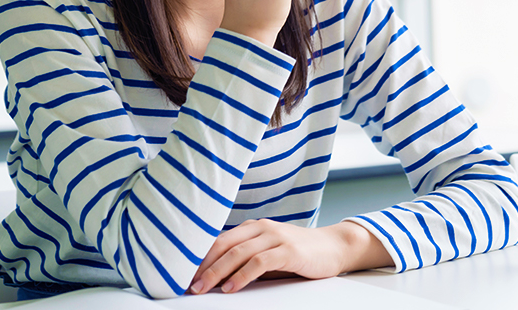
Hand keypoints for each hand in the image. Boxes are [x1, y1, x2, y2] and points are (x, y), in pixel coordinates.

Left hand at [188, 219, 391, 294]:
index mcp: (254, 227)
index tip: (183, 276)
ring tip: (203, 289)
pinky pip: (259, 262)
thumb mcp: (269, 252)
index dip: (199, 258)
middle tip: (188, 286)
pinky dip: (242, 275)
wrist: (334, 247)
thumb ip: (246, 258)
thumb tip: (215, 276)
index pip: (219, 240)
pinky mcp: (289, 250)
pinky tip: (231, 287)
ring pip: (238, 253)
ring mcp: (276, 237)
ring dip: (217, 272)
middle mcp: (262, 228)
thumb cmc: (299, 253)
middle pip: (224, 245)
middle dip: (202, 267)